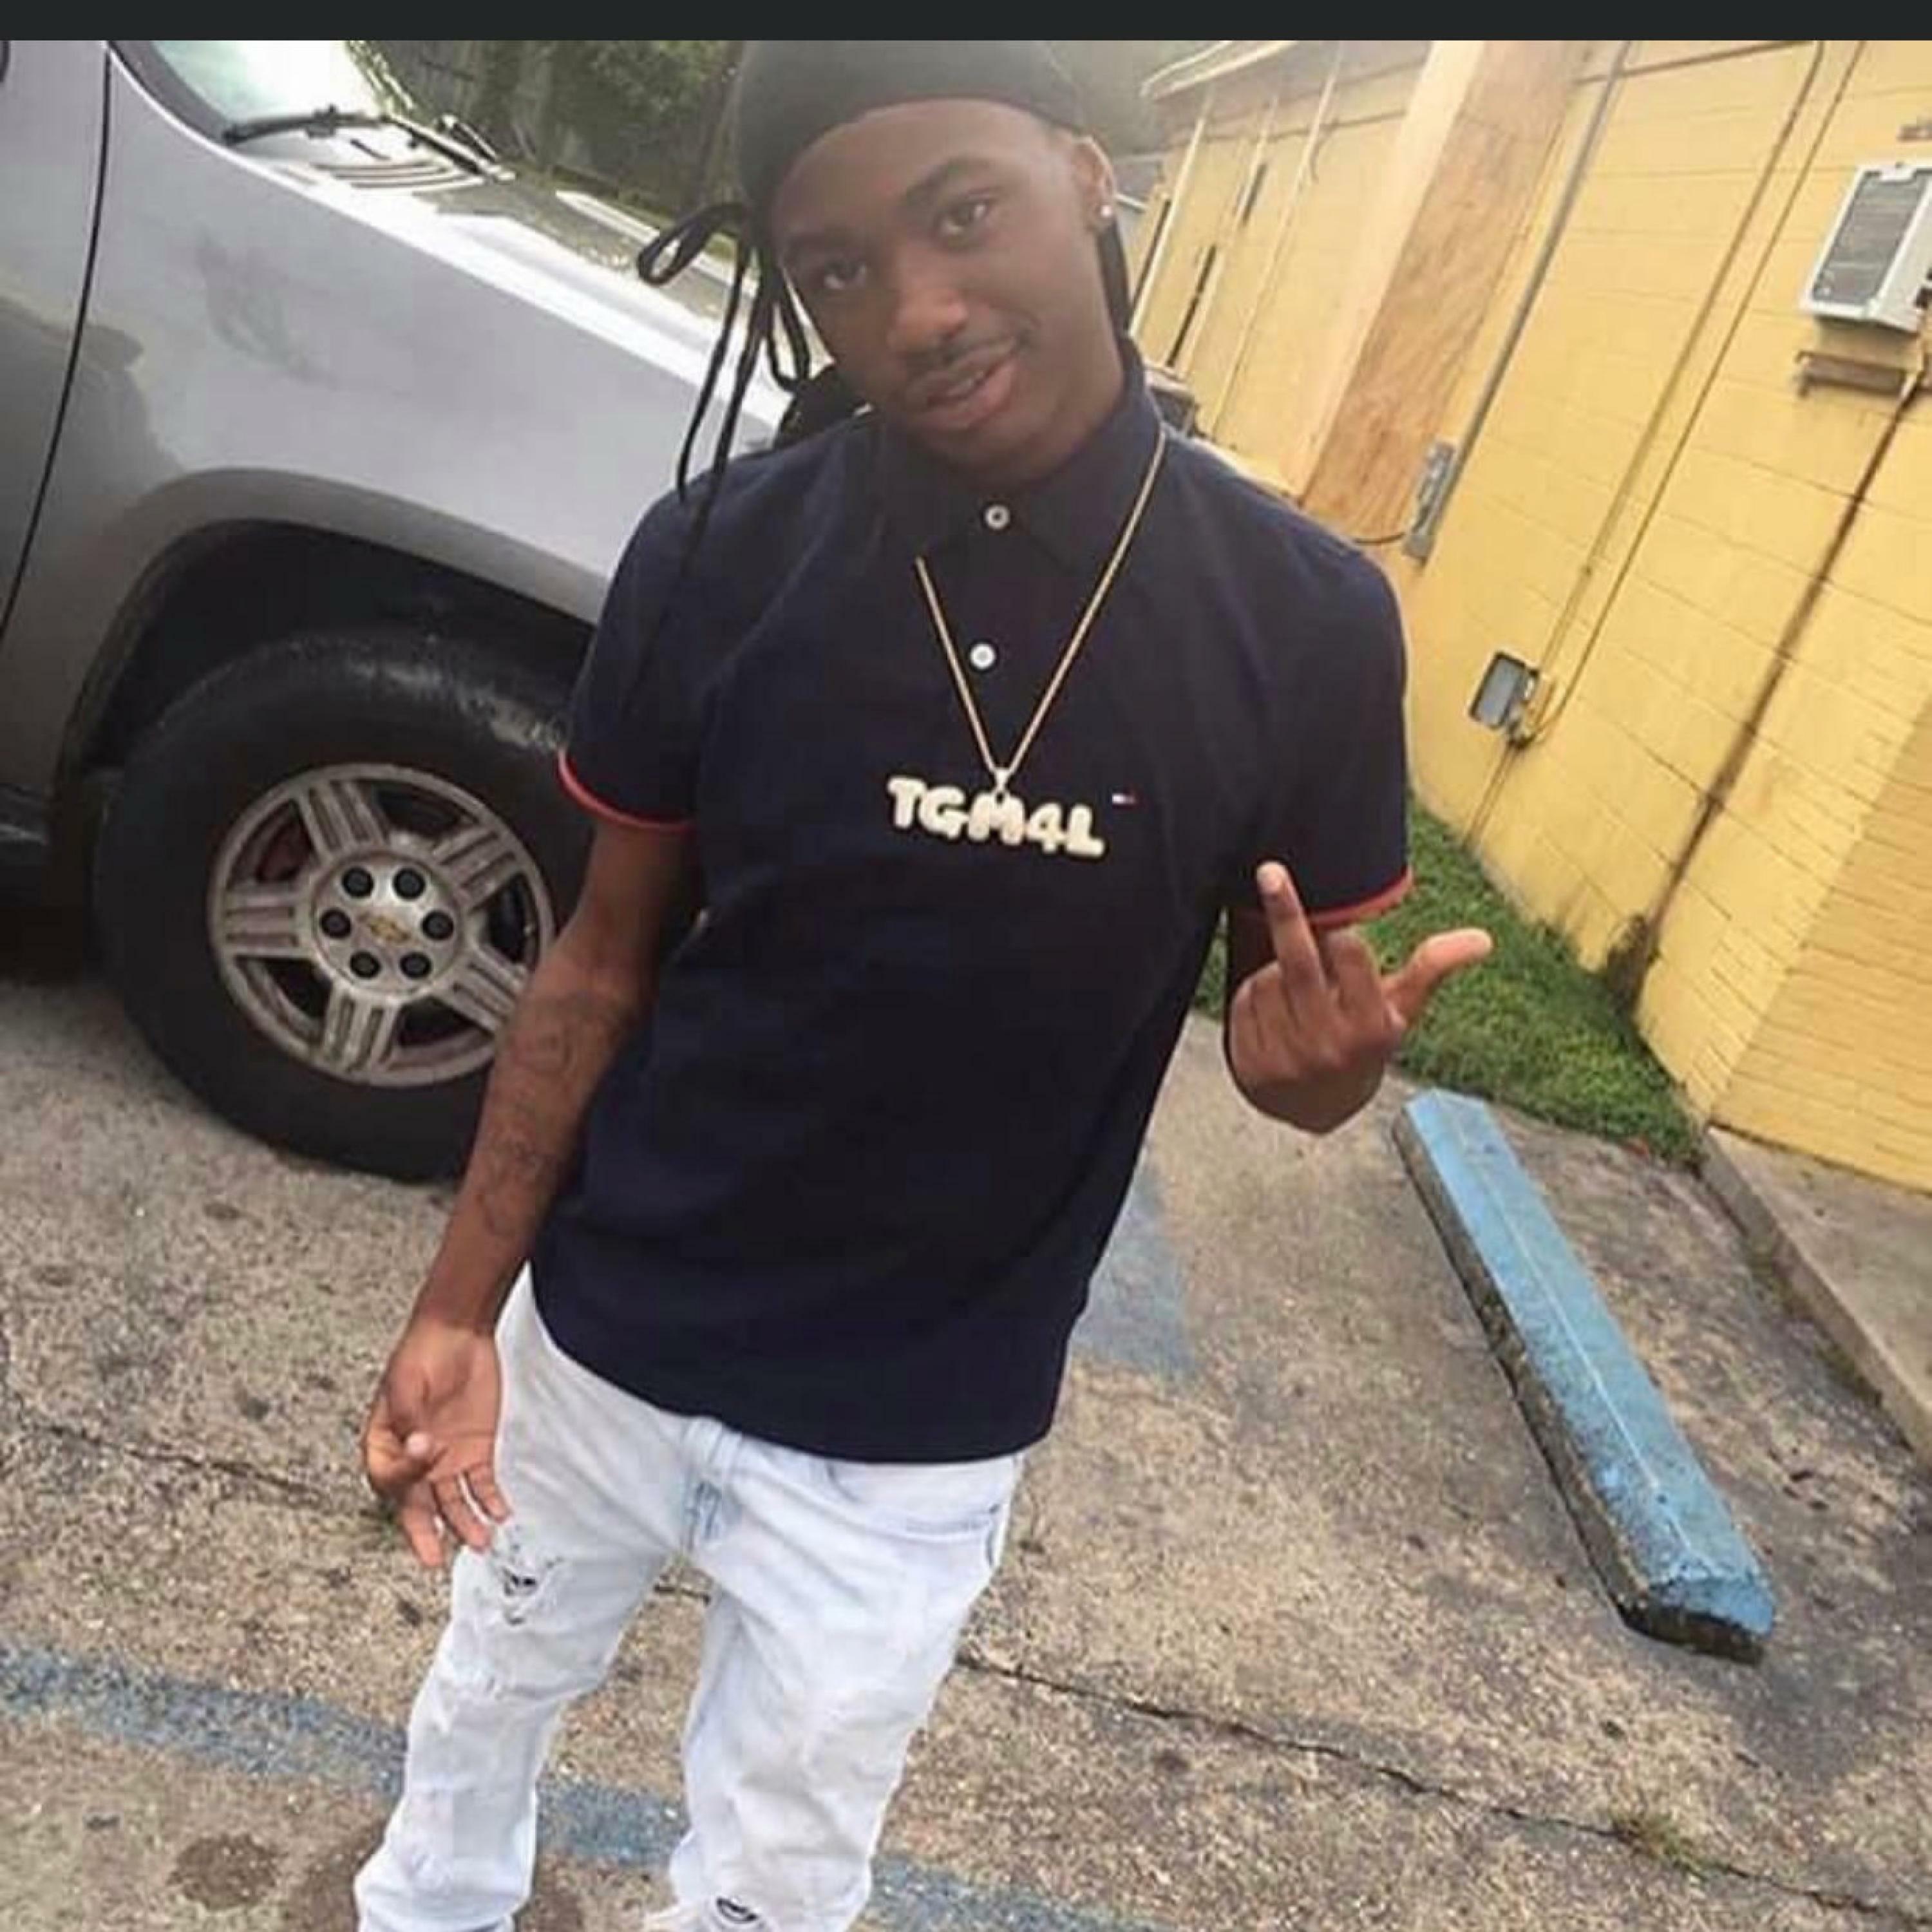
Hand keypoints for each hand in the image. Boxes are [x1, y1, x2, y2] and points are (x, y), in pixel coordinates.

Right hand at [362, 1317, 508, 1566]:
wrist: (460, 1330)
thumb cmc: (423, 1350)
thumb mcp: (408, 1383)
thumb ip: (410, 1420)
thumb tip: (417, 1447)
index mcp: (386, 1442)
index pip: (389, 1477)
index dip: (405, 1473)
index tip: (426, 1451)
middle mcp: (415, 1457)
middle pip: (416, 1502)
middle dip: (424, 1532)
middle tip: (432, 1558)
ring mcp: (445, 1457)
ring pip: (451, 1501)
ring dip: (463, 1523)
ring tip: (479, 1541)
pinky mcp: (475, 1450)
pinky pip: (482, 1484)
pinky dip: (491, 1500)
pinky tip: (500, 1513)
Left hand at [1229, 860, 1492, 1130]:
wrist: (1317, 1109)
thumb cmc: (1363, 1045)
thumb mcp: (1399, 1013)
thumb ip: (1431, 971)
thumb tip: (1482, 939)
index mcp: (1371, 1028)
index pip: (1352, 960)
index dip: (1343, 937)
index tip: (1339, 924)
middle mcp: (1328, 1045)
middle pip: (1299, 964)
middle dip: (1286, 913)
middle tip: (1270, 871)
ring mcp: (1286, 1057)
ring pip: (1266, 980)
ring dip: (1274, 973)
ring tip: (1295, 993)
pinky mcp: (1249, 1065)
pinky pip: (1242, 1005)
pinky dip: (1252, 998)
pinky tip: (1271, 1011)